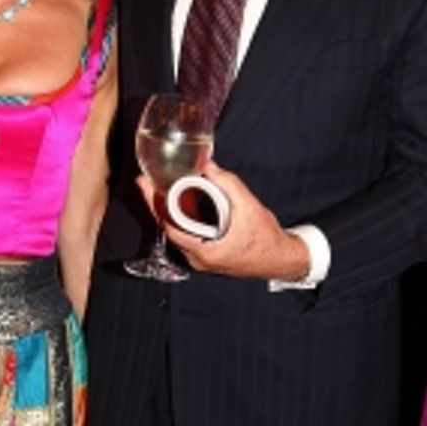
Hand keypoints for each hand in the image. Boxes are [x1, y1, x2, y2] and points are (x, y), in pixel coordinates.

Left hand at [138, 162, 311, 281]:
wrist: (280, 259)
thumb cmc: (266, 239)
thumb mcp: (249, 207)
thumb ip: (228, 184)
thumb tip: (208, 165)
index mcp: (204, 252)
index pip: (169, 226)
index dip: (155, 204)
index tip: (145, 185)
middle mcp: (198, 259)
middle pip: (169, 228)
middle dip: (157, 203)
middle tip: (148, 181)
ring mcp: (202, 260)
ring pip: (178, 232)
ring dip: (169, 210)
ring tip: (160, 188)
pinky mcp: (207, 256)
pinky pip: (187, 235)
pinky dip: (182, 218)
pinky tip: (181, 202)